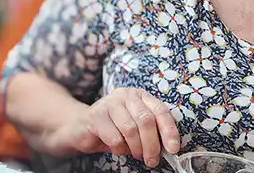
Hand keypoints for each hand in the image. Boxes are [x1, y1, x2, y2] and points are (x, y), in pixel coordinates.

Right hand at [53, 87, 179, 167]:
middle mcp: (125, 95)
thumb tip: (169, 147)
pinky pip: (114, 137)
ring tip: (134, 153)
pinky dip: (119, 149)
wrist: (80, 127)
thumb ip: (150, 130)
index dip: (169, 130)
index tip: (173, 148)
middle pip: (146, 120)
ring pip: (131, 129)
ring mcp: (109, 103)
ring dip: (135, 148)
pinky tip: (116, 147)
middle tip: (152, 160)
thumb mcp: (134, 126)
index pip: (160, 110)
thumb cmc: (112, 128)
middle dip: (152, 145)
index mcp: (139, 96)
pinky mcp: (95, 115)